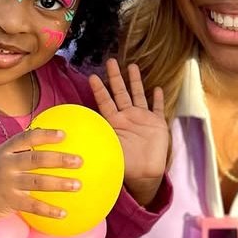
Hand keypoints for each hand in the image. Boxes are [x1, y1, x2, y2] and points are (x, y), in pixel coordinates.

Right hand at [0, 128, 82, 237]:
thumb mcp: (0, 158)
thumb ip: (19, 150)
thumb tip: (47, 139)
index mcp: (5, 150)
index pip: (26, 138)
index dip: (45, 135)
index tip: (64, 135)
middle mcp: (6, 164)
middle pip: (36, 159)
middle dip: (59, 159)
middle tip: (79, 161)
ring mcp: (8, 183)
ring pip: (38, 182)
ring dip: (60, 184)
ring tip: (78, 185)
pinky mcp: (9, 202)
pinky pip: (33, 206)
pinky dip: (49, 210)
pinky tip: (64, 213)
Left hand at [89, 59, 168, 205]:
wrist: (145, 175)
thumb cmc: (125, 165)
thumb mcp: (109, 150)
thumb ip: (99, 141)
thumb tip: (79, 140)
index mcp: (114, 123)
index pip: (105, 102)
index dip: (99, 90)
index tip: (92, 76)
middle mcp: (127, 117)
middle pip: (120, 92)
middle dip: (115, 77)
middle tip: (110, 61)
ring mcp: (143, 119)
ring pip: (138, 95)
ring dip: (135, 81)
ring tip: (132, 66)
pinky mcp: (157, 124)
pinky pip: (158, 108)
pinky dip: (158, 99)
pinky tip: (158, 88)